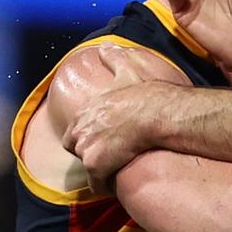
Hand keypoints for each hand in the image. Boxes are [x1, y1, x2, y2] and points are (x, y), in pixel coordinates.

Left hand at [62, 45, 156, 192]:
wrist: (157, 114)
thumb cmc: (146, 95)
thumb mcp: (127, 71)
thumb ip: (114, 59)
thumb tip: (106, 45)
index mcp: (87, 110)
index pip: (75, 132)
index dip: (88, 139)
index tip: (102, 143)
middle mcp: (81, 128)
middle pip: (78, 150)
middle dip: (91, 155)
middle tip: (110, 158)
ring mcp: (86, 148)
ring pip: (88, 167)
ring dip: (101, 171)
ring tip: (117, 172)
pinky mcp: (96, 165)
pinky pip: (98, 184)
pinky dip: (107, 186)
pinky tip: (119, 185)